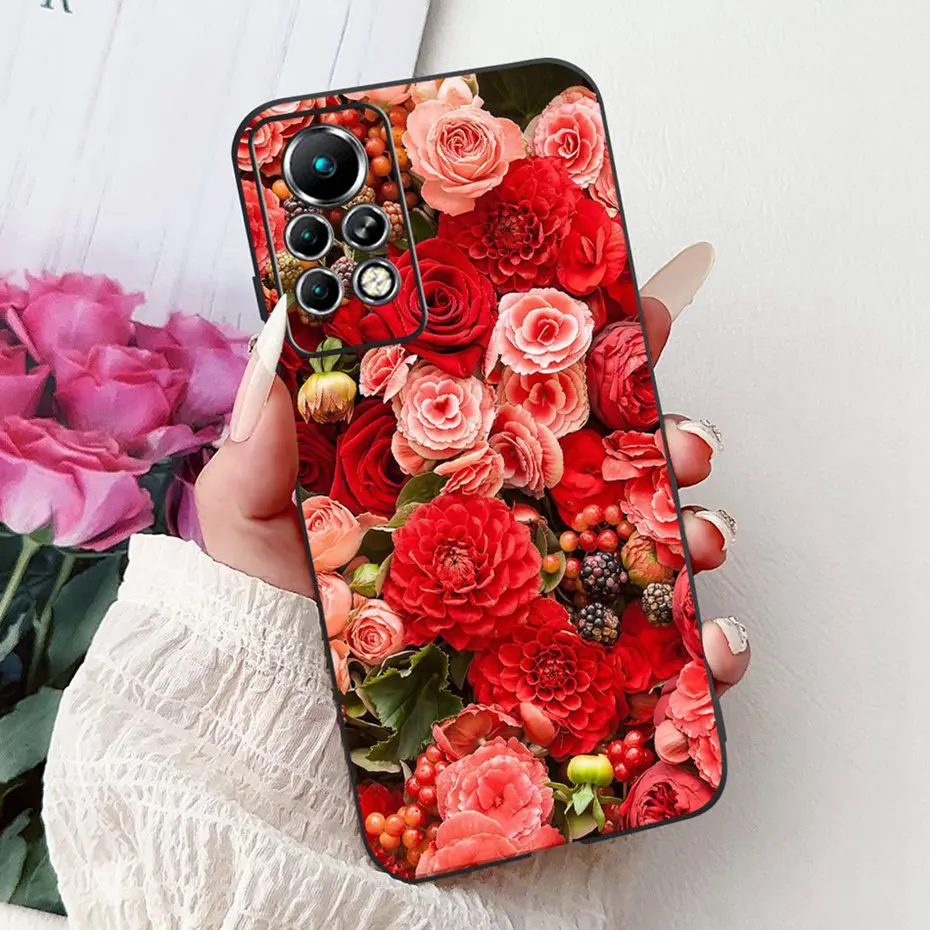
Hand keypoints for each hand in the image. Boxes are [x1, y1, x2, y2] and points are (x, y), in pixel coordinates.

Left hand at [194, 243, 749, 686]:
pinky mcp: (578, 685)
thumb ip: (261, 449)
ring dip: (696, 526)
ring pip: (651, 551)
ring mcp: (551, 610)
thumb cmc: (276, 648)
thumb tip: (279, 335)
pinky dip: (704, 646)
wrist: (297, 763)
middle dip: (664, 435)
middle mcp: (513, 542)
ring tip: (698, 525)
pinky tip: (704, 634)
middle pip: (611, 471)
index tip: (627, 311)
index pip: (528, 412)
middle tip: (674, 427)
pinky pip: (663, 661)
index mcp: (453, 493)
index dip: (583, 358)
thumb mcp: (254, 537)